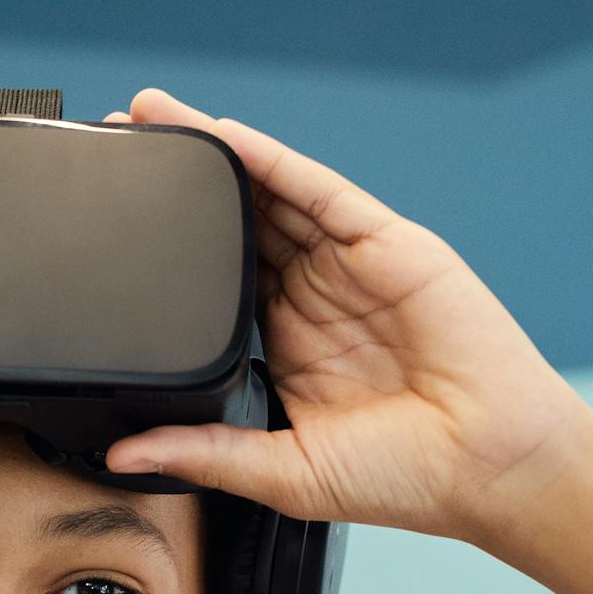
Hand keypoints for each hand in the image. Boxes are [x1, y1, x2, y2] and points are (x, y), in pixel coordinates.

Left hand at [97, 88, 592, 545]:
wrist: (490, 466)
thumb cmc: (403, 478)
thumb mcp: (283, 473)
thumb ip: (204, 453)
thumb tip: (122, 455)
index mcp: (284, 345)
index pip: (210, 282)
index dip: (161, 251)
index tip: (101, 225)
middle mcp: (311, 296)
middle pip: (231, 224)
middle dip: (174, 184)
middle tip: (112, 143)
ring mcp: (347, 265)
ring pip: (267, 192)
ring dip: (211, 152)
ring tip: (151, 115)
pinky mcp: (386, 244)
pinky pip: (318, 191)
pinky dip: (270, 160)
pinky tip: (224, 136)